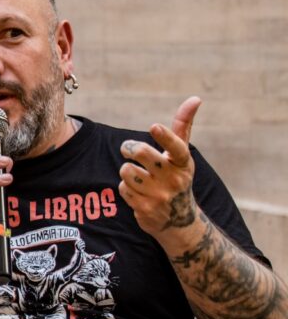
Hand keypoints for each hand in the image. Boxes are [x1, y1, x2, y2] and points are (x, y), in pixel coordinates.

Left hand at [118, 96, 201, 241]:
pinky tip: (138, 192)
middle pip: (141, 153)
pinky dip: (125, 188)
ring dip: (127, 171)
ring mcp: (160, 195)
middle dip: (128, 147)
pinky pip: (122, 188)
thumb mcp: (182, 155)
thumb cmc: (177, 177)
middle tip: (128, 149)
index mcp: (184, 163)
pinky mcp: (145, 208)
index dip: (164, 136)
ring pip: (126, 170)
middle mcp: (174, 179)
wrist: (178, 220)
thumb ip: (183, 126)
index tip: (154, 126)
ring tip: (138, 176)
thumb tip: (195, 98)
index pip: (176, 147)